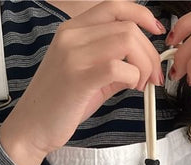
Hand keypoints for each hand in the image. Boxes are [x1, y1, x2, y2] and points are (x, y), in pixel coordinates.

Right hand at [1, 0, 165, 162]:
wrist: (33, 125)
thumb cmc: (61, 102)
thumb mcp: (90, 75)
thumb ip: (115, 63)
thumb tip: (144, 63)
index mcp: (74, 30)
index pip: (115, 6)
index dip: (142, 15)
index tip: (157, 32)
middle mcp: (72, 35)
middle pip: (128, 27)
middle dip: (150, 53)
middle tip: (152, 77)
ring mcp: (73, 54)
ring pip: (127, 41)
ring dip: (144, 65)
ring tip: (140, 84)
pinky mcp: (78, 78)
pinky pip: (118, 67)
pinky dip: (134, 77)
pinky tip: (131, 88)